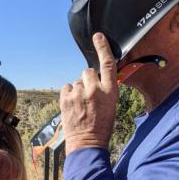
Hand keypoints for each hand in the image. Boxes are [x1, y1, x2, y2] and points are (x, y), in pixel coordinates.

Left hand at [60, 32, 117, 152]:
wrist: (87, 143)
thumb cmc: (102, 126)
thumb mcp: (111, 105)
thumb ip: (104, 90)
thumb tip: (96, 79)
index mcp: (110, 91)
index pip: (107, 64)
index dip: (103, 48)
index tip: (98, 36)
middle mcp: (94, 89)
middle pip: (88, 71)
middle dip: (87, 80)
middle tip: (88, 95)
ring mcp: (79, 94)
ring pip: (77, 81)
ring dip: (78, 89)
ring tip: (81, 104)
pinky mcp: (66, 99)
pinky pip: (67, 87)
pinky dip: (69, 93)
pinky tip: (73, 105)